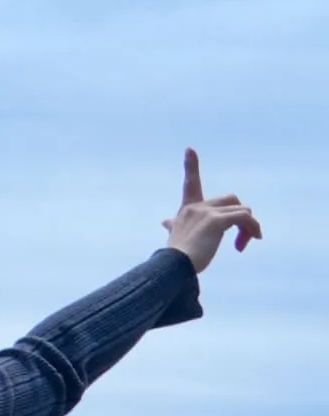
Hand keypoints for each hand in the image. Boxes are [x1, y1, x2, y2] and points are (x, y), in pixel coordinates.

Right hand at [166, 149, 262, 271]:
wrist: (174, 265)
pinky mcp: (216, 220)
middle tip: (242, 241)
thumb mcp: (175, 235)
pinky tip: (244, 244)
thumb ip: (173, 226)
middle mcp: (197, 207)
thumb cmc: (176, 255)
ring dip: (249, 227)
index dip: (190, 165)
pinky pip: (245, 218)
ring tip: (243, 245)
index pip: (191, 182)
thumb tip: (164, 222)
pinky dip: (251, 229)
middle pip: (232, 200)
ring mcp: (207, 212)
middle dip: (242, 218)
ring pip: (243, 210)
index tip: (190, 149)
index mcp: (188, 209)